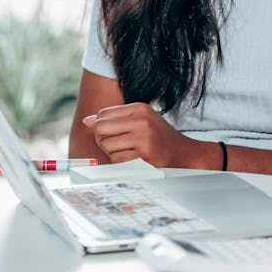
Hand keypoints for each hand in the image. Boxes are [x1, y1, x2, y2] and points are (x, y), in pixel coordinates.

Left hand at [82, 102, 211, 168]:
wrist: (185, 154)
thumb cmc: (159, 138)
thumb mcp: (141, 121)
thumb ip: (114, 119)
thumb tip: (86, 121)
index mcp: (140, 108)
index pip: (102, 114)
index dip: (102, 126)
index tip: (115, 133)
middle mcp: (141, 119)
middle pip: (100, 129)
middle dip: (102, 140)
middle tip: (117, 144)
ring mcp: (143, 137)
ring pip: (106, 146)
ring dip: (113, 153)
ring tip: (129, 152)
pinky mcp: (144, 155)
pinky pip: (116, 159)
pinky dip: (121, 163)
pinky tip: (135, 160)